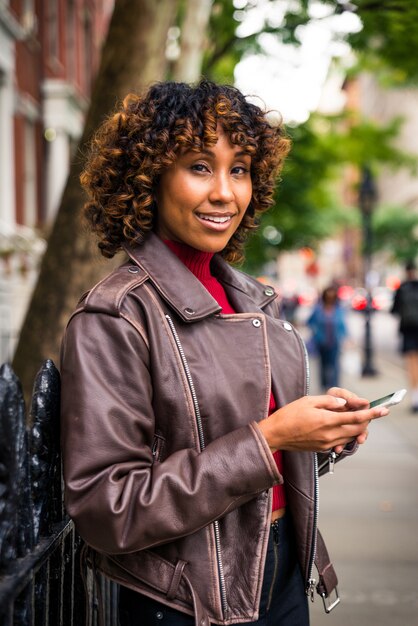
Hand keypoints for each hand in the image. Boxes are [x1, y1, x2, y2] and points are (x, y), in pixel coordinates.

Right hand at [257, 392, 387, 453]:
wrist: (275, 435)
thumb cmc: (288, 415)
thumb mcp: (307, 401)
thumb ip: (328, 401)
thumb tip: (344, 403)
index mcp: (327, 421)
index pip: (356, 418)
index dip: (372, 413)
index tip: (383, 410)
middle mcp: (330, 434)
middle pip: (357, 430)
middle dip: (366, 421)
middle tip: (368, 413)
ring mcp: (326, 444)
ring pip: (350, 437)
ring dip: (356, 429)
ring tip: (353, 418)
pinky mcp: (322, 449)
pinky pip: (340, 442)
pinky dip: (345, 435)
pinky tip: (339, 427)